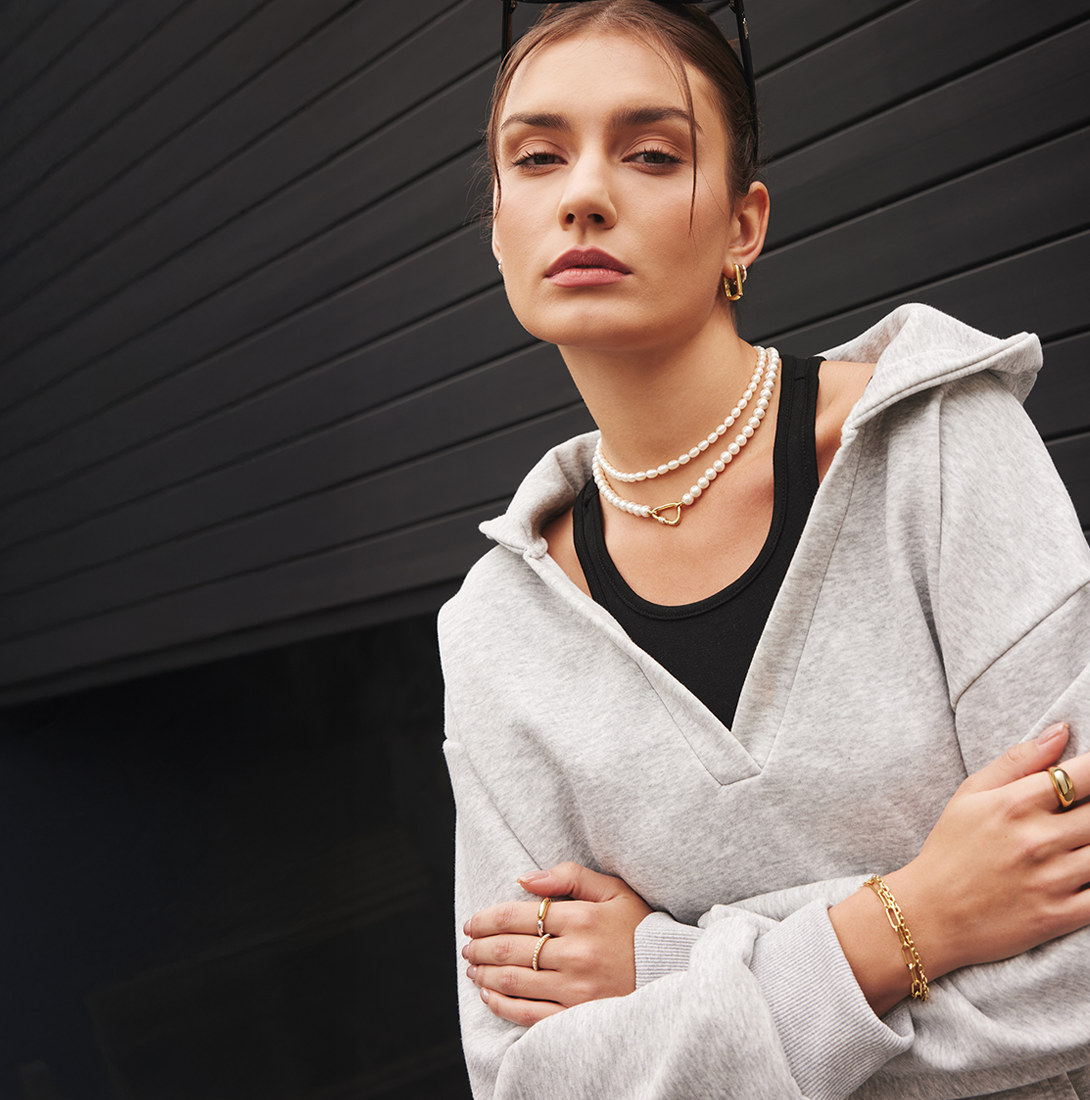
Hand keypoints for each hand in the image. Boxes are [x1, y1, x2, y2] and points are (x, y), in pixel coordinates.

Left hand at [462, 861, 652, 1027]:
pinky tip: (488, 994)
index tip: (473, 922)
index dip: (487, 918)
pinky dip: (502, 1004)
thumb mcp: (612, 890)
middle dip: (480, 946)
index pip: (519, 916)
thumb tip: (524, 879)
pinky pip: (529, 1014)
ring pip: (514, 981)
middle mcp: (576, 954)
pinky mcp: (578, 1016)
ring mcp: (576, 989)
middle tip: (467, 945)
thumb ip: (568, 877)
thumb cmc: (639, 926)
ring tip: (473, 967)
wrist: (672, 970)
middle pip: (510, 949)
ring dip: (485, 973)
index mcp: (582, 918)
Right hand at [831, 722, 1089, 1014]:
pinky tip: (1088, 869)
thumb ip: (1017, 760)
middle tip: (1083, 813)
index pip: (1084, 774)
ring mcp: (1052, 879)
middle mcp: (1037, 839)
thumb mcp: (971, 794)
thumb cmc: (949, 848)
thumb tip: (1062, 730)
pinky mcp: (1061, 915)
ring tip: (1081, 838)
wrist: (929, 915)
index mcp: (1014, 804)